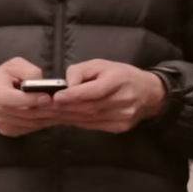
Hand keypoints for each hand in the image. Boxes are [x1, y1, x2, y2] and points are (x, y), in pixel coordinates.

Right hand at [0, 57, 58, 136]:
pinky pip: (30, 128)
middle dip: (45, 109)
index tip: (47, 97)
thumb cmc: (3, 77)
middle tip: (63, 104)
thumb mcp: (14, 65)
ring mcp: (2, 123)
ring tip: (62, 110)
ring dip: (47, 118)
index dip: (30, 100)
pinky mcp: (9, 130)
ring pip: (30, 123)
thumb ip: (29, 72)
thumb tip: (42, 83)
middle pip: (24, 113)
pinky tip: (53, 116)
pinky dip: (43, 122)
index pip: (11, 99)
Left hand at [52, 59, 166, 132]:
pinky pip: (94, 126)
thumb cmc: (121, 75)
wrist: (148, 93)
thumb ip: (81, 72)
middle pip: (89, 107)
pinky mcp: (119, 127)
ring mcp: (122, 116)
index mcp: (118, 80)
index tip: (57, 97)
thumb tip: (66, 85)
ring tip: (50, 114)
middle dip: (65, 108)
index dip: (75, 95)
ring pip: (89, 119)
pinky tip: (65, 119)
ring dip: (68, 117)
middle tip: (44, 107)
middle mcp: (122, 100)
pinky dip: (77, 122)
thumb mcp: (101, 64)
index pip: (95, 90)